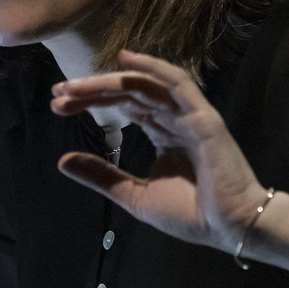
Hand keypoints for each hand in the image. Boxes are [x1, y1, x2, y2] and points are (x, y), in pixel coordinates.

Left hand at [50, 49, 270, 251]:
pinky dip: (153, 68)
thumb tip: (62, 160)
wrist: (230, 227)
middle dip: (91, 91)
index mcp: (162, 133)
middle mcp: (173, 118)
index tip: (57, 105)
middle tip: (58, 92)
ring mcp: (188, 114)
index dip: (90, 102)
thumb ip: (102, 176)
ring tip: (75, 85)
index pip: (122, 107)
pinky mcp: (202, 117)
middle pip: (127, 93)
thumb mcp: (135, 195)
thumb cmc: (192, 214)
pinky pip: (178, 84)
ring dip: (109, 82)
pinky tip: (126, 60)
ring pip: (144, 86)